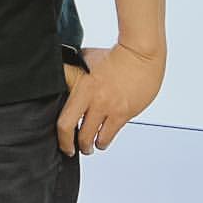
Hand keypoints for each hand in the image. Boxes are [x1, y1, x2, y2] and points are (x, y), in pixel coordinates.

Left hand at [56, 42, 165, 156]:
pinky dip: (105, 139)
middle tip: (75, 147)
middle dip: (77, 146)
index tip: (63, 142)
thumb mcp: (86, 59)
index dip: (62, 138)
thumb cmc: (114, 55)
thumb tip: (64, 76)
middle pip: (81, 135)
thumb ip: (75, 72)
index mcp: (82, 87)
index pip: (65, 121)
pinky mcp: (124, 114)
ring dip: (93, 145)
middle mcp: (95, 101)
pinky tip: (103, 137)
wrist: (140, 54)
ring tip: (91, 144)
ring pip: (97, 139)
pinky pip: (111, 134)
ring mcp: (110, 109)